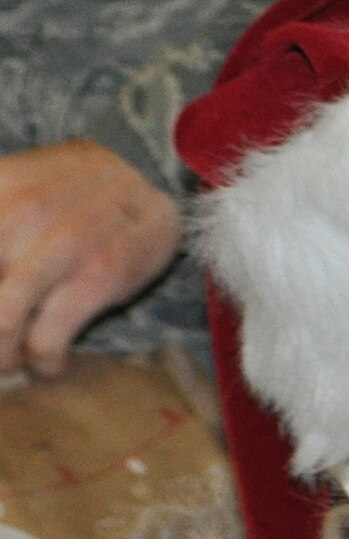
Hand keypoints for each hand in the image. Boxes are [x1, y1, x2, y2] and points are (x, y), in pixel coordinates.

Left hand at [0, 140, 181, 373]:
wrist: (145, 175)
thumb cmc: (67, 188)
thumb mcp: (7, 183)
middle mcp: (13, 216)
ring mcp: (57, 248)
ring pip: (3, 324)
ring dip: (3, 356)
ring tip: (9, 363)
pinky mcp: (95, 278)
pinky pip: (48, 339)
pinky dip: (44, 361)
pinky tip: (49, 363)